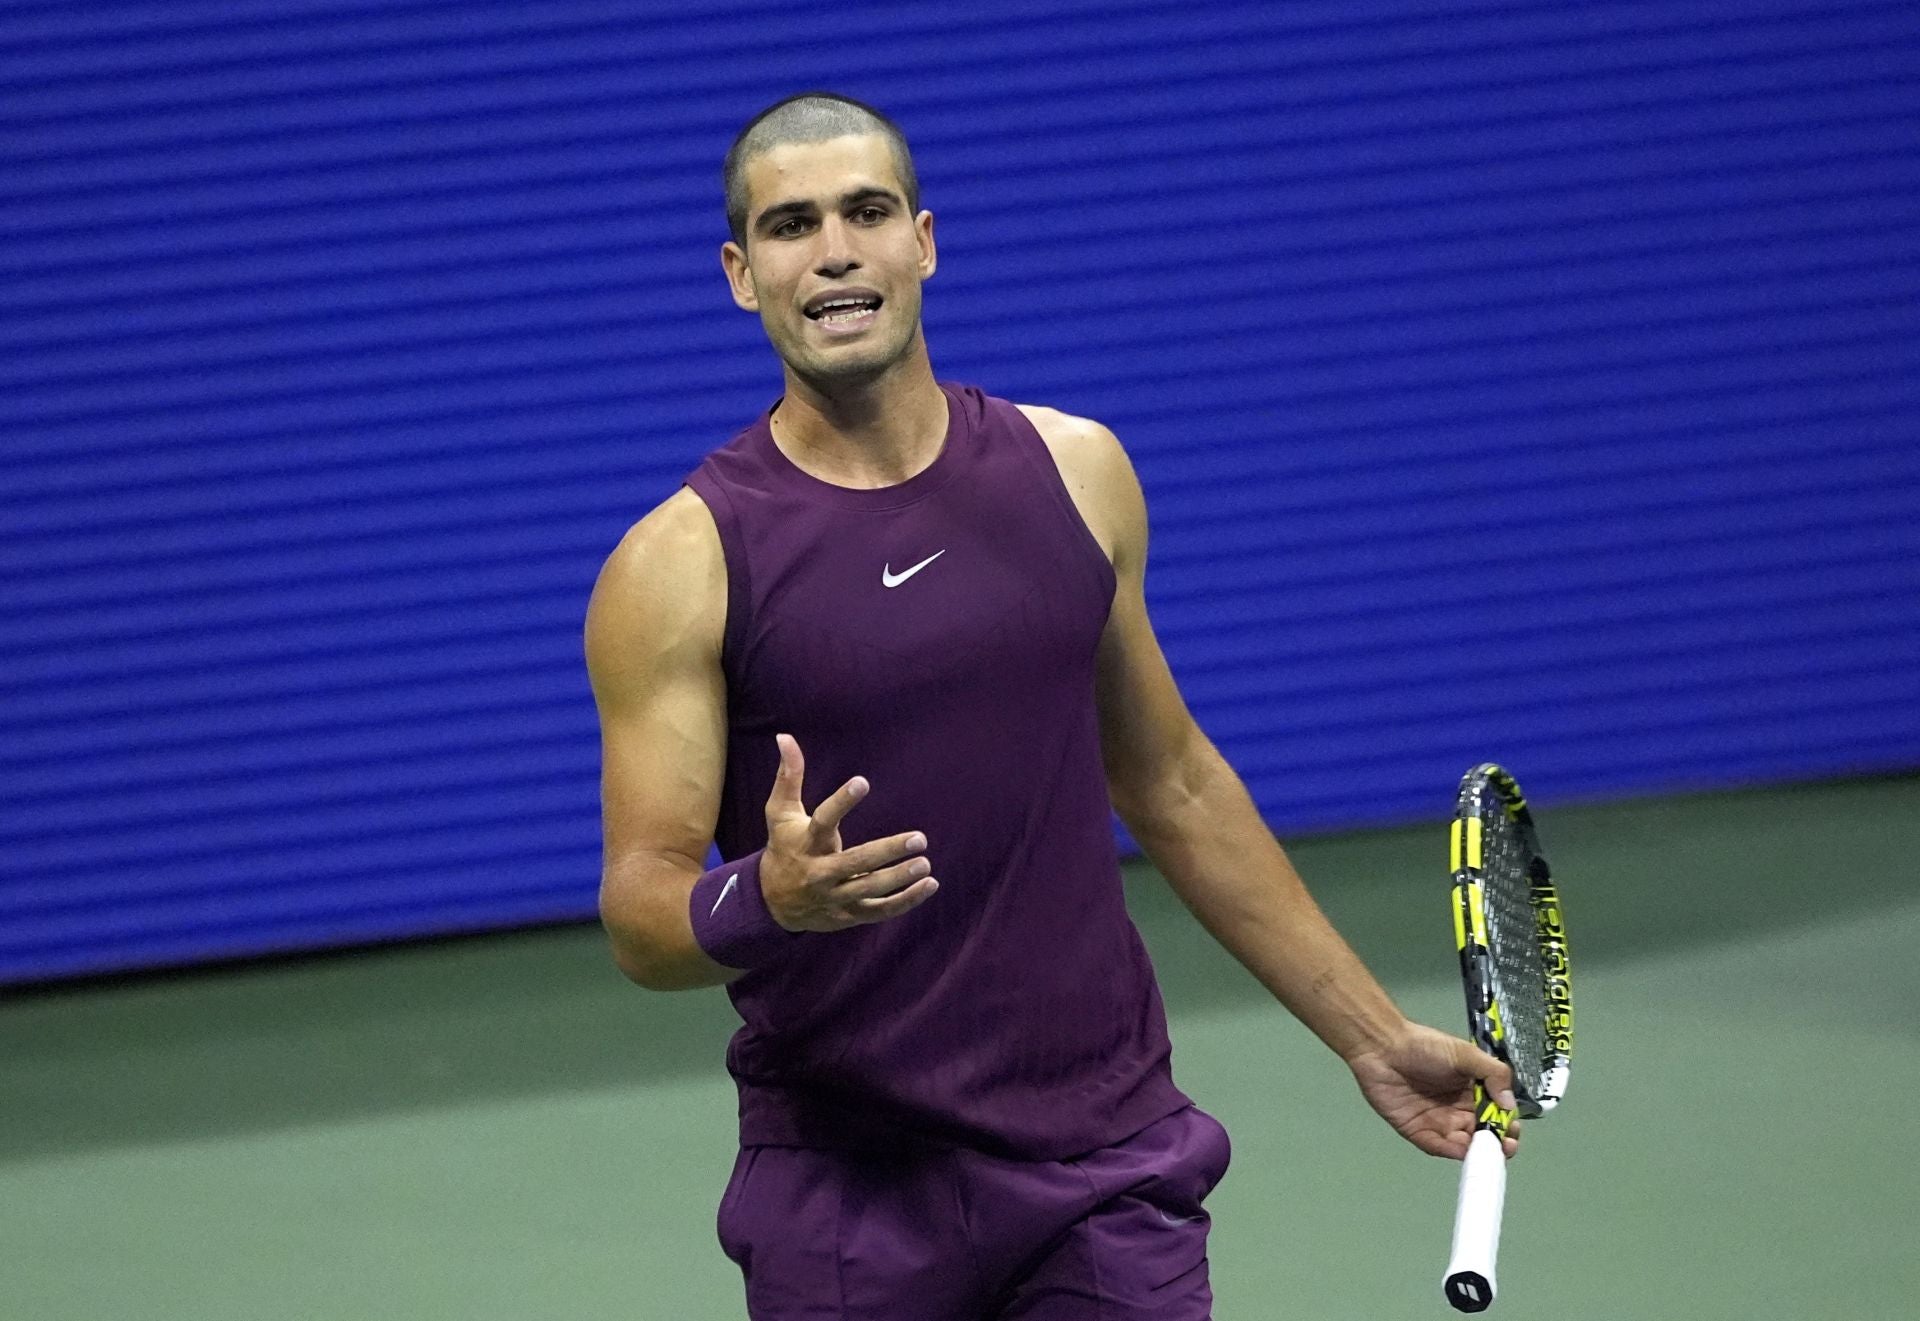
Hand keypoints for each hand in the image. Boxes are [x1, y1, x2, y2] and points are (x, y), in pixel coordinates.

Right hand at [759, 733, 938, 931]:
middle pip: (855, 863)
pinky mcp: (848, 915)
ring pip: (869, 890)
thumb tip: (785, 736)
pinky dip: (906, 901)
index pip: (823, 821)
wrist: (771, 903)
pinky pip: (880, 911)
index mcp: (806, 843)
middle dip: (887, 852)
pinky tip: (930, 884)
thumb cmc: (784, 847)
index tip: (862, 781)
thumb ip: (788, 776)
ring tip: (925, 863)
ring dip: (899, 878)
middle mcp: (820, 873)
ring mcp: (835, 898)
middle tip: (920, 838)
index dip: (841, 801)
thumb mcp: (780, 813)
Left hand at [1346, 1022, 1520, 1159]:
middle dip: (1497, 1143)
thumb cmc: (1425, 1046)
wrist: (1383, 1047)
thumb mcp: (1466, 1054)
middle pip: (1483, 1134)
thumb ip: (1493, 1074)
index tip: (1514, 1130)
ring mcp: (1438, 1122)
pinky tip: (1463, 1151)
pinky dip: (1452, 1151)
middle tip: (1506, 1146)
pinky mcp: (1417, 1131)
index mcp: (1472, 1091)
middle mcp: (1457, 1110)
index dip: (1507, 1124)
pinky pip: (1437, 1146)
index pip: (1496, 1114)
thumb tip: (1509, 1104)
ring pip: (1463, 1144)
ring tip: (1488, 1151)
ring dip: (1477, 1151)